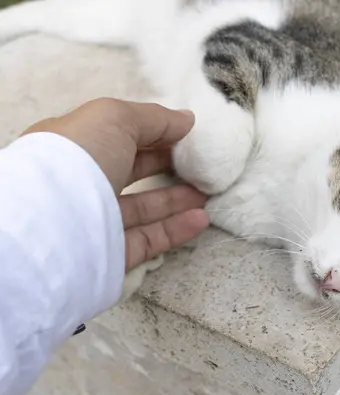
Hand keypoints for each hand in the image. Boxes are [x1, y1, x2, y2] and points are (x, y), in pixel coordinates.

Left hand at [22, 98, 208, 270]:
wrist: (51, 225)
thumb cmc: (79, 157)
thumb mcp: (115, 118)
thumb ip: (155, 118)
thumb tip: (187, 120)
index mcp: (75, 146)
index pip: (120, 136)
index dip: (155, 133)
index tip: (189, 135)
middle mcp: (84, 183)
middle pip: (134, 171)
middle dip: (170, 166)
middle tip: (203, 163)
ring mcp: (97, 220)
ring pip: (144, 208)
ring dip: (179, 199)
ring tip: (209, 191)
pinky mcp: (111, 253)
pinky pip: (149, 238)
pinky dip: (177, 229)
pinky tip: (201, 218)